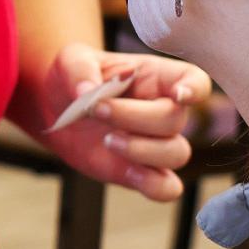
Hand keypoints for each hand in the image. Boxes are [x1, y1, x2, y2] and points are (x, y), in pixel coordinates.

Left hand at [34, 43, 211, 201]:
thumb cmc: (73, 77)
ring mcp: (155, 143)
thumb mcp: (70, 61)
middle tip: (98, 109)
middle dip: (136, 117)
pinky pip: (166, 188)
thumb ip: (80, 70)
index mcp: (156, 77)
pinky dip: (154, 186)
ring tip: (107, 140)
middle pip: (174, 119)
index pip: (193, 80)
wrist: (54, 108)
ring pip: (176, 154)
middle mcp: (163, 110)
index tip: (179, 95)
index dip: (194, 89)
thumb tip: (87, 91)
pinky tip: (129, 174)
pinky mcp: (140, 171)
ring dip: (143, 150)